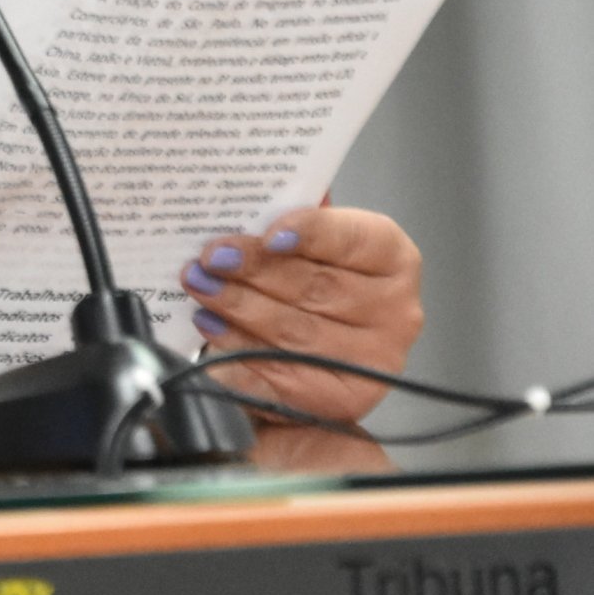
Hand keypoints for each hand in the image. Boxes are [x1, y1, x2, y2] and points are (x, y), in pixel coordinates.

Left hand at [177, 205, 422, 424]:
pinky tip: (213, 334)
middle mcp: (395, 311)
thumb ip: (290, 214)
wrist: (325, 352)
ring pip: (295, 331)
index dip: (311, 233)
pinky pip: (283, 376)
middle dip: (253, 271)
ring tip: (200, 289)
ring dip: (239, 309)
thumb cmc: (318, 279)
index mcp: (392, 259)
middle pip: (316, 286)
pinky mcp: (343, 400)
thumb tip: (252, 194)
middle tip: (208, 260)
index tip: (268, 235)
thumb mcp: (313, 240)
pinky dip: (242, 355)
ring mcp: (374, 359)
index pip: (353, 240)